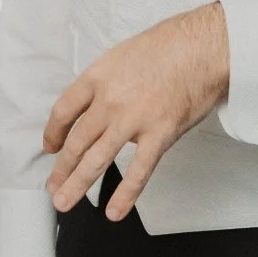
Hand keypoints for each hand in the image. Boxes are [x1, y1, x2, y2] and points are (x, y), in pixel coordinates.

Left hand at [43, 4, 228, 218]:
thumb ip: (109, 82)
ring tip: (65, 201)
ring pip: (96, 160)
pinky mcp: (158, 135)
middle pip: (76, 141)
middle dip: (61, 168)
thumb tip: (104, 105)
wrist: (205, 47)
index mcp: (98, 76)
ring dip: (77, 184)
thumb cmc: (172, 45)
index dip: (53, 132)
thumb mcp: (125, 54)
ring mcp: (132, 120)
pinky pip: (137, 172)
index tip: (52, 145)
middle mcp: (109, 100)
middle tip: (53, 185)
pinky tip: (114, 211)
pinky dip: (125, 196)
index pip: (64, 110)